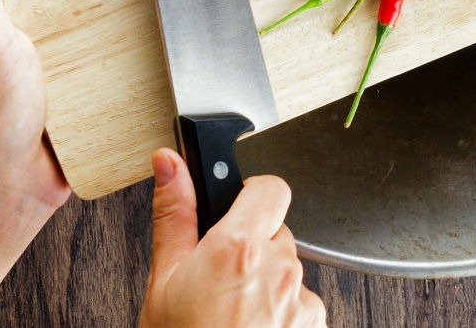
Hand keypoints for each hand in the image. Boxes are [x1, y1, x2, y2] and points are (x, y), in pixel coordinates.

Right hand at [139, 149, 326, 327]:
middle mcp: (278, 268)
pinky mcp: (313, 322)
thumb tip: (170, 164)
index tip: (233, 208)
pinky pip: (300, 298)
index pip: (271, 187)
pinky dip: (281, 307)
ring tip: (230, 309)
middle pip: (275, 230)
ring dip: (266, 277)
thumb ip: (173, 214)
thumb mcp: (162, 280)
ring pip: (287, 266)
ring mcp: (300, 297)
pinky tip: (250, 326)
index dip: (250, 193)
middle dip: (251, 243)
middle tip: (218, 276)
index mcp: (238, 248)